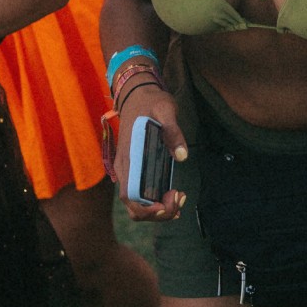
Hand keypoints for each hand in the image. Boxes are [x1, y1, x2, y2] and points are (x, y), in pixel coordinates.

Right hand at [113, 84, 187, 222]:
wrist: (138, 93)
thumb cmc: (150, 101)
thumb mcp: (165, 109)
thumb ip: (172, 131)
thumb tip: (182, 156)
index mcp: (128, 158)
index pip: (130, 196)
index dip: (148, 208)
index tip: (169, 203)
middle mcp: (124, 168)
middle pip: (133, 206)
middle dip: (157, 213)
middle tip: (179, 200)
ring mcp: (128, 169)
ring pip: (137, 203)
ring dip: (157, 210)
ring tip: (179, 199)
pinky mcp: (135, 168)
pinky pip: (140, 193)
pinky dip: (155, 202)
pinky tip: (173, 197)